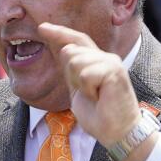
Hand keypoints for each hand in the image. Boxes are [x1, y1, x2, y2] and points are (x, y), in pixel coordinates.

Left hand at [36, 23, 149, 154]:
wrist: (117, 132)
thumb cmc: (99, 115)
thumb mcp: (78, 90)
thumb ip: (72, 71)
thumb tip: (63, 49)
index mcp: (96, 62)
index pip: (76, 40)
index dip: (59, 33)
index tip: (42, 28)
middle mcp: (105, 58)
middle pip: (70, 51)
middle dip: (70, 74)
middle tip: (88, 93)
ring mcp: (110, 62)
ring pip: (76, 61)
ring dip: (80, 83)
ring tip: (95, 95)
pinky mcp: (114, 70)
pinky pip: (86, 74)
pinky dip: (87, 89)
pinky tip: (99, 97)